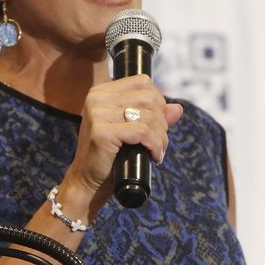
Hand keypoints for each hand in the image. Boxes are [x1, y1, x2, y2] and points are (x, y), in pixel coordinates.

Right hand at [63, 74, 182, 211]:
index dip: (158, 102)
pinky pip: (142, 131)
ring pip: (148, 115)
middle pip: (148, 97)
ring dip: (160, 136)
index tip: (158, 125)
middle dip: (162, 121)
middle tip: (160, 142)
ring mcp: (97, 113)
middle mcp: (96, 98)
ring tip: (157, 151)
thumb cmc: (109, 158)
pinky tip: (154, 156)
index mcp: (101, 92)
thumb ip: (153, 117)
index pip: (142, 82)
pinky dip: (154, 145)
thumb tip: (178, 108)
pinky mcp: (102, 132)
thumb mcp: (132, 132)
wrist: (87, 183)